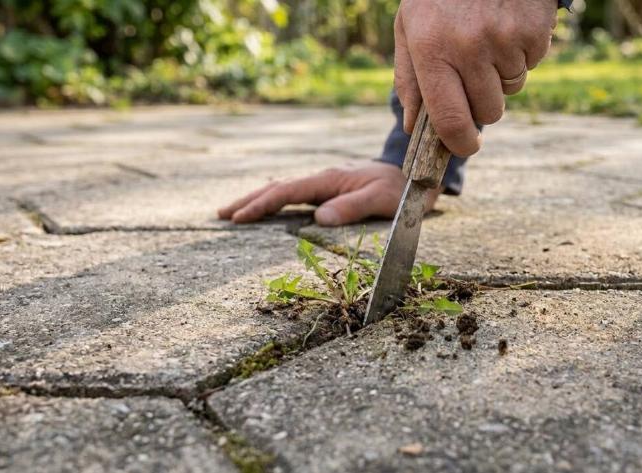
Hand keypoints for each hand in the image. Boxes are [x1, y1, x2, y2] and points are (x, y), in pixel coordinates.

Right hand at [218, 162, 441, 226]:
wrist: (420, 176)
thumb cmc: (404, 190)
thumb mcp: (382, 199)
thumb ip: (352, 208)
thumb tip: (318, 220)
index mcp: (330, 179)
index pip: (287, 191)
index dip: (261, 205)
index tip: (238, 218)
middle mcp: (325, 179)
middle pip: (278, 187)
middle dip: (249, 200)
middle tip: (221, 214)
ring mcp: (327, 184)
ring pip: (285, 190)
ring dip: (259, 201)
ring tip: (234, 213)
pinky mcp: (333, 191)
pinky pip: (298, 196)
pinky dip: (277, 202)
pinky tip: (269, 209)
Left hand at [395, 0, 556, 155]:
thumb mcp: (410, 26)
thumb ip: (409, 79)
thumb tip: (413, 128)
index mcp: (431, 49)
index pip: (450, 120)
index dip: (460, 143)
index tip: (465, 146)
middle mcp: (468, 47)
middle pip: (488, 111)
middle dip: (483, 104)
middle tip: (474, 76)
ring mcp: (504, 39)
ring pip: (511, 90)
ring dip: (501, 76)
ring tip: (487, 40)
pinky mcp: (534, 31)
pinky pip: (531, 65)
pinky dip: (521, 54)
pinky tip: (505, 26)